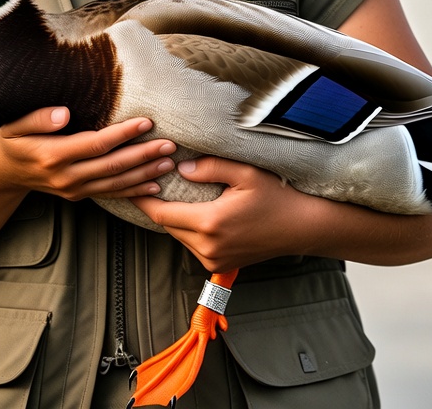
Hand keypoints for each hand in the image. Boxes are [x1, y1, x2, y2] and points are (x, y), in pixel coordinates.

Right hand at [0, 107, 176, 201]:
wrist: (2, 173)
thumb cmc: (11, 140)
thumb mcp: (13, 124)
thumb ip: (38, 118)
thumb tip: (64, 113)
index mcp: (52, 155)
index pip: (96, 144)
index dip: (123, 134)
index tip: (147, 122)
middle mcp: (66, 176)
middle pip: (112, 166)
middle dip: (144, 156)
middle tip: (170, 145)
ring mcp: (73, 190)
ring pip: (116, 183)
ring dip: (145, 174)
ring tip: (169, 163)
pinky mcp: (78, 196)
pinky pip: (111, 194)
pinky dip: (134, 191)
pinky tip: (154, 185)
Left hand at [131, 156, 319, 271]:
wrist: (302, 227)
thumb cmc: (276, 197)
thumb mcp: (245, 173)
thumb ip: (210, 167)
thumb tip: (180, 168)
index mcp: (210, 224)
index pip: (162, 214)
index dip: (142, 199)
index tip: (129, 184)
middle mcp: (208, 247)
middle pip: (167, 226)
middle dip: (156, 205)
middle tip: (145, 181)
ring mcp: (214, 260)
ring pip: (178, 236)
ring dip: (172, 217)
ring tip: (165, 192)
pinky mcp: (220, 265)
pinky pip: (192, 244)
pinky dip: (186, 228)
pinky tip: (188, 209)